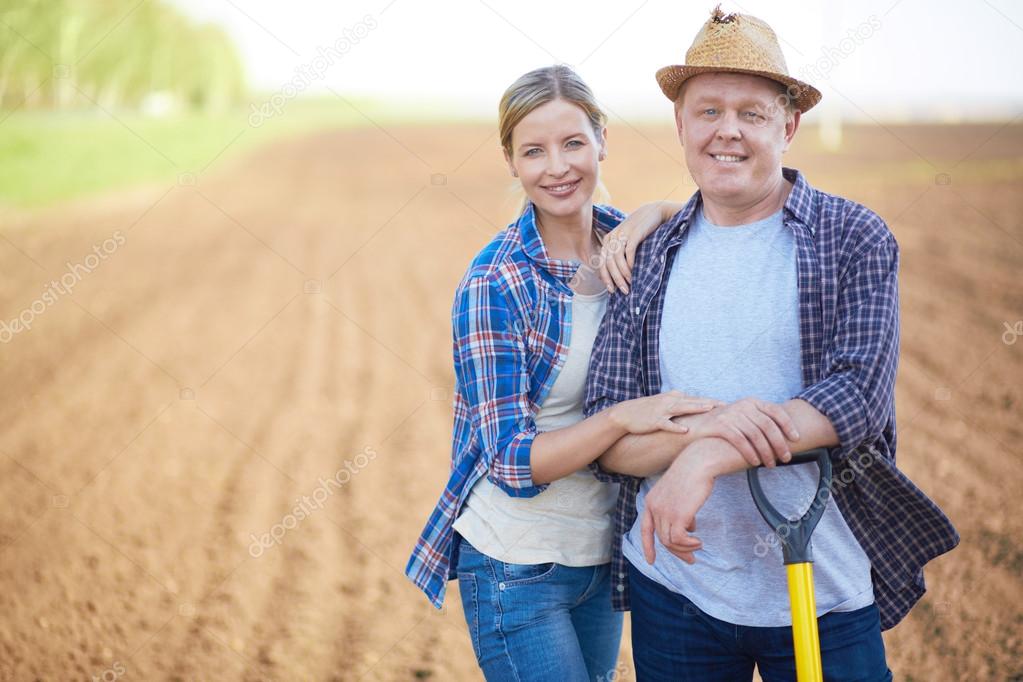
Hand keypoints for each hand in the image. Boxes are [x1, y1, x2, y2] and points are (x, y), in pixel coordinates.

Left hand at [597, 201, 678, 293]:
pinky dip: (630, 264)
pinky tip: (633, 272)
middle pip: (609, 263)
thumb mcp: (624, 241)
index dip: (606, 278)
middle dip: (615, 279)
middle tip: (624, 291)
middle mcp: (612, 237)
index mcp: (607, 240)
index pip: (601, 263)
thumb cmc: (639, 231)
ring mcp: (622, 234)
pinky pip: (628, 252)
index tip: (612, 290)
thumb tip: (604, 276)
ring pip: (617, 259)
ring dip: (623, 274)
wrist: (653, 212)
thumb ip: (615, 255)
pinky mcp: (633, 233)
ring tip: (630, 284)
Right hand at [610, 390, 722, 435]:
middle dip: (710, 403)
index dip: (711, 401)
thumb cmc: (645, 411)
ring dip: (696, 408)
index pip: (696, 398)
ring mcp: (662, 410)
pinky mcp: (654, 421)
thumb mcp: (663, 403)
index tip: (726, 404)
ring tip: (710, 409)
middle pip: (693, 401)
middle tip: (726, 406)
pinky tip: (685, 430)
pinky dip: (676, 426)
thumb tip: (689, 402)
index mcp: (673, 397)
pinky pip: (667, 424)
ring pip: (682, 408)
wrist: (624, 414)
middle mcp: (669, 401)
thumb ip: (677, 403)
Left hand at [640, 438, 741, 563]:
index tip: (650, 561)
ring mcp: (664, 511)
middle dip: (677, 551)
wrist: (698, 463)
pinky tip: (698, 541)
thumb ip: (679, 509)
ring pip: (670, 541)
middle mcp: (654, 507)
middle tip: (691, 559)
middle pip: (662, 538)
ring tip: (698, 547)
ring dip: (685, 548)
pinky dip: (689, 544)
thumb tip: (689, 527)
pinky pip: (679, 539)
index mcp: (651, 501)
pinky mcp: (677, 515)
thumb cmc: (693, 475)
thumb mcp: (680, 493)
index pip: (646, 529)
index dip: (648, 546)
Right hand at [673, 397, 799, 467]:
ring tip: (770, 464)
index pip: (775, 411)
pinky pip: (740, 441)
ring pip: (756, 435)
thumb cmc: (723, 426)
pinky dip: (750, 453)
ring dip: (766, 452)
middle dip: (779, 444)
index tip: (796, 439)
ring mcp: (731, 414)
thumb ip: (759, 421)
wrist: (694, 427)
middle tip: (786, 458)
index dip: (788, 425)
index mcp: (751, 402)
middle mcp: (743, 405)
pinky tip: (754, 462)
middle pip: (768, 426)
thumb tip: (783, 435)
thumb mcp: (742, 418)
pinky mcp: (720, 425)